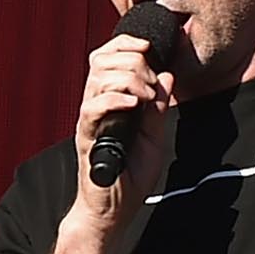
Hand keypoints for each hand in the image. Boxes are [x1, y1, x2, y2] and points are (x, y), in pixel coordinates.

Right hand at [71, 31, 177, 225]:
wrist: (115, 210)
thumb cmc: (131, 176)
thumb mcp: (155, 135)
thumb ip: (158, 106)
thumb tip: (166, 74)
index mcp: (110, 101)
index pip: (108, 57)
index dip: (127, 43)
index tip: (151, 46)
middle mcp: (96, 106)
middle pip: (101, 60)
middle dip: (133, 60)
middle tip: (152, 84)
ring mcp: (90, 121)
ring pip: (97, 79)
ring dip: (129, 78)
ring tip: (145, 96)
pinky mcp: (88, 138)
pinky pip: (93, 108)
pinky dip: (115, 99)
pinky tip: (133, 105)